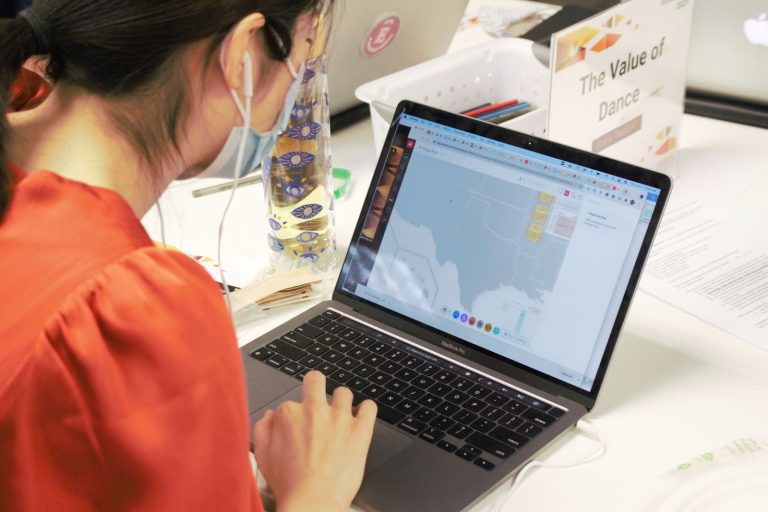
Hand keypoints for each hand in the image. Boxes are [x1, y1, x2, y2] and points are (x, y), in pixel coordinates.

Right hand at [253, 371, 377, 511]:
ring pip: (344, 392)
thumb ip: (263, 429)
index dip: (294, 416)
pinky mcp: (360, 430)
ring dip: (341, 402)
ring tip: (340, 417)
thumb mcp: (263, 455)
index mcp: (289, 414)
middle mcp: (315, 410)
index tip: (298, 429)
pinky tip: (361, 418)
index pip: (292, 403)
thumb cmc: (290, 485)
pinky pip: (369, 406)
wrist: (313, 502)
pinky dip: (366, 410)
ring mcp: (340, 418)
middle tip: (318, 401)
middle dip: (315, 386)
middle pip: (316, 379)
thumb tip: (271, 416)